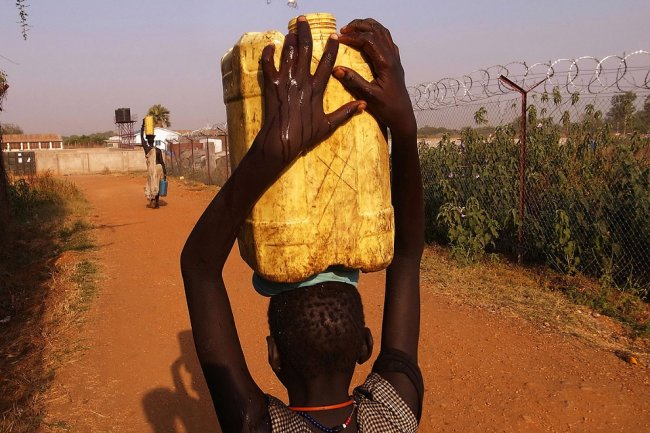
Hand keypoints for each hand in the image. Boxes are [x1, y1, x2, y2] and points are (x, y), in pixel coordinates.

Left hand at [254, 16, 364, 168]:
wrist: (281, 141)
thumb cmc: (305, 135)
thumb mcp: (328, 125)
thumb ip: (345, 113)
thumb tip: (363, 105)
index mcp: (317, 89)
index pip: (327, 63)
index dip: (331, 47)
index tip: (333, 35)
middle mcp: (302, 80)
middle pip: (306, 50)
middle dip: (305, 32)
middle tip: (303, 20)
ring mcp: (286, 81)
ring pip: (288, 53)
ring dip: (290, 40)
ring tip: (291, 30)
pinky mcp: (271, 85)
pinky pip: (268, 65)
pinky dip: (268, 54)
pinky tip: (270, 46)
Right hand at [334, 18, 415, 137]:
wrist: (403, 116)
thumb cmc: (387, 108)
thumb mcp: (369, 96)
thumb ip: (353, 81)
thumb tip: (336, 69)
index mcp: (386, 63)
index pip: (369, 40)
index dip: (352, 36)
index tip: (339, 39)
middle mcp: (392, 57)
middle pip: (377, 30)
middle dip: (359, 26)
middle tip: (343, 30)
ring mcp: (395, 58)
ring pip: (383, 32)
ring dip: (368, 27)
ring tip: (352, 30)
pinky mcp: (394, 62)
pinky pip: (386, 40)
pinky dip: (375, 34)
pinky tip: (366, 40)